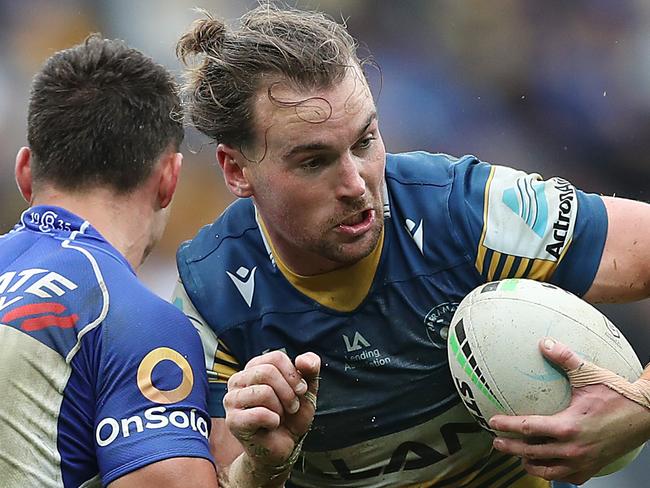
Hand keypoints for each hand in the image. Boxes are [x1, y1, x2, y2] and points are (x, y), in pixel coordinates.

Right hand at [223, 350, 319, 475]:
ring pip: (264, 392)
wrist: (284, 445)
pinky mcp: (233, 421)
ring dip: (281, 408)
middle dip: (288, 392)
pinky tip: (271, 425)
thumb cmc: (291, 415)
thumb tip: (302, 359)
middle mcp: (238, 380)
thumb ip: (310, 368)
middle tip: (292, 407)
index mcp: (254, 367)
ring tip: (280, 416)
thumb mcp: (307, 389)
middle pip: (268, 372)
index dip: (294, 375)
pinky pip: (260, 414)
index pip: (275, 358)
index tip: (300, 390)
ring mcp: (232, 400)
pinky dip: (274, 421)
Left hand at [489, 338, 649, 484]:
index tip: (493, 421)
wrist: (646, 414)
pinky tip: (545, 466)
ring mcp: (583, 461)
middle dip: (511, 448)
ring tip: (517, 456)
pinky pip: (568, 477)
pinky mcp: (593, 468)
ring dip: (529, 463)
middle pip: (532, 452)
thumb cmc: (618, 395)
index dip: (507, 425)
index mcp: (569, 426)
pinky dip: (552, 473)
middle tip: (496, 442)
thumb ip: (564, 358)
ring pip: (548, 469)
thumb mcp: (589, 373)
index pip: (528, 428)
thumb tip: (545, 343)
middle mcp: (574, 448)